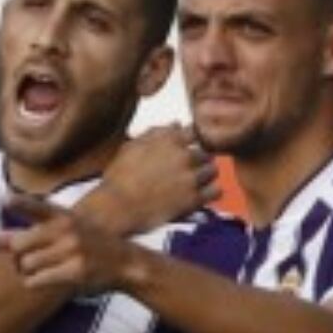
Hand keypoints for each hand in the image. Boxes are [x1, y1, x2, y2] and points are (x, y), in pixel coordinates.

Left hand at [0, 195, 135, 292]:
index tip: (5, 200)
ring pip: (26, 264)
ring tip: (39, 270)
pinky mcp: (75, 272)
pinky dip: (33, 283)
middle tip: (22, 260)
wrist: (124, 262)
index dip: (19, 203)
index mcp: (62, 215)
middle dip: (14, 255)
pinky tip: (43, 280)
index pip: (37, 206)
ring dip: (26, 271)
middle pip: (18, 244)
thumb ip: (30, 231)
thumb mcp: (66, 227)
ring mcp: (72, 250)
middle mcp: (66, 229)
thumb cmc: (87, 243)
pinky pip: (36, 280)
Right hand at [89, 125, 219, 234]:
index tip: (184, 151)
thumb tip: (176, 124)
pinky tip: (198, 196)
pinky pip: (216, 191)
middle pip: (206, 152)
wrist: (116, 208)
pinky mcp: (194, 199)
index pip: (194, 131)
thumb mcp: (132, 147)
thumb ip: (156, 133)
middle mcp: (183, 156)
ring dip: (205, 175)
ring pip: (213, 170)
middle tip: (186, 171)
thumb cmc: (118, 178)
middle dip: (198, 160)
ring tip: (191, 184)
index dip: (190, 142)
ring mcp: (190, 177)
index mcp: (169, 140)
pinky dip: (210, 192)